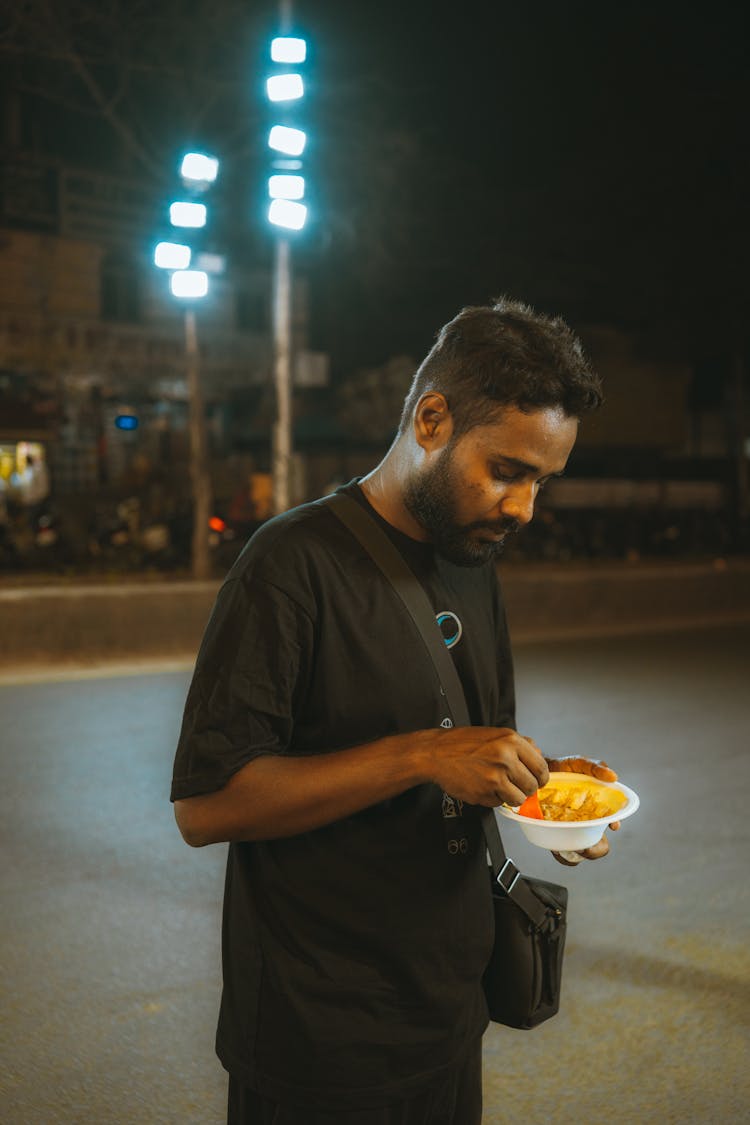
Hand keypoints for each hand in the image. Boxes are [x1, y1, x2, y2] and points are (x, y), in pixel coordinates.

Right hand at [426, 727, 548, 807]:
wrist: (435, 753)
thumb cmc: (461, 743)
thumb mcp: (495, 734)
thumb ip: (520, 744)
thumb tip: (538, 756)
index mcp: (511, 741)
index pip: (541, 767)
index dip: (540, 777)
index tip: (537, 780)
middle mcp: (505, 758)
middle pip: (532, 786)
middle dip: (525, 788)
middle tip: (515, 783)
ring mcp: (495, 777)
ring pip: (519, 799)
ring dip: (511, 796)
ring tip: (498, 785)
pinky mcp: (484, 793)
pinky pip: (500, 803)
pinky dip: (494, 799)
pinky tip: (484, 786)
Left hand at [545, 755, 619, 865]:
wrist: (537, 771)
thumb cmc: (562, 769)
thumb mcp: (580, 764)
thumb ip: (596, 767)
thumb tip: (613, 777)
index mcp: (597, 810)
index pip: (611, 825)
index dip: (613, 827)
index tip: (610, 826)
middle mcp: (585, 823)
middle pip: (598, 847)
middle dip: (593, 850)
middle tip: (583, 846)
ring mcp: (570, 830)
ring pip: (579, 854)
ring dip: (575, 855)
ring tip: (565, 847)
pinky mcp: (554, 834)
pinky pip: (561, 852)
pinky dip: (560, 854)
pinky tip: (555, 846)